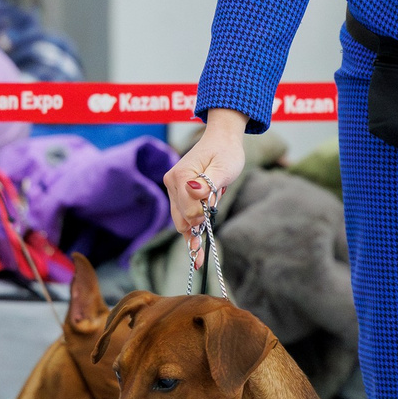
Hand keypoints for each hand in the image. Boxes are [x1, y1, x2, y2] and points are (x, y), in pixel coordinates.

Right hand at [165, 109, 249, 269]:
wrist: (222, 140)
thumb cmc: (226, 152)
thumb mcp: (224, 167)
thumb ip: (209, 182)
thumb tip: (194, 190)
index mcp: (181, 175)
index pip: (188, 208)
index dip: (201, 215)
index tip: (211, 210)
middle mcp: (172, 182)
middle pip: (181, 218)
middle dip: (195, 230)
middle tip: (206, 241)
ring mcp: (173, 189)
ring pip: (181, 221)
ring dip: (192, 235)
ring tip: (199, 258)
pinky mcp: (179, 194)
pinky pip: (183, 217)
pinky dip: (189, 234)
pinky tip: (195, 254)